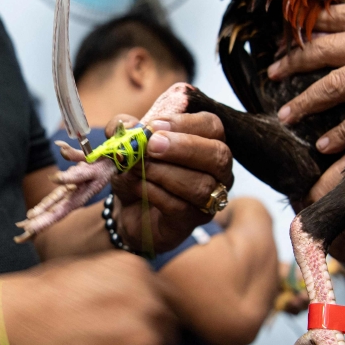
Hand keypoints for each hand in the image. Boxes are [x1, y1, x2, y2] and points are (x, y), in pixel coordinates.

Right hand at [2, 252, 175, 344]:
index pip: (164, 303)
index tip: (126, 330)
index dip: (146, 319)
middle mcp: (151, 308)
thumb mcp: (89, 270)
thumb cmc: (38, 301)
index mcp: (139, 274)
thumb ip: (125, 286)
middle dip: (142, 343)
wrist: (9, 334)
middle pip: (165, 334)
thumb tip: (142, 303)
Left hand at [108, 112, 232, 252]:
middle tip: (151, 145)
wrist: (128, 211)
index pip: (212, 126)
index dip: (185, 123)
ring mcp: (209, 198)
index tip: (154, 126)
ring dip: (164, 172)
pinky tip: (137, 186)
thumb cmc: (138, 172)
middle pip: (219, 155)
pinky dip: (155, 193)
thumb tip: (128, 126)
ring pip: (201, 184)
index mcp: (207, 142)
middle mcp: (217, 171)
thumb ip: (125, 131)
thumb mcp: (127, 146)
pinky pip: (181, 206)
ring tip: (136, 168)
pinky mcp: (193, 221)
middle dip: (184, 147)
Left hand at [268, 5, 344, 152]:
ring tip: (286, 116)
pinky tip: (323, 146)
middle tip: (271, 71)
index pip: (343, 15)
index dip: (313, 22)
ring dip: (305, 101)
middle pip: (326, 47)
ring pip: (333, 84)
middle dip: (294, 59)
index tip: (291, 29)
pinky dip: (339, 134)